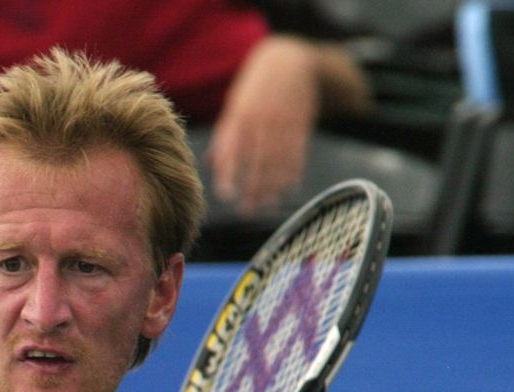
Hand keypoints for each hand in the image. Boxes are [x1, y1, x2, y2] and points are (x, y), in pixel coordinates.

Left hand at [206, 36, 321, 214]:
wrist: (290, 57)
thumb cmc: (255, 88)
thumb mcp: (236, 105)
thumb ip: (226, 135)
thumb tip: (211, 165)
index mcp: (240, 115)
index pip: (232, 149)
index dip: (229, 173)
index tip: (226, 195)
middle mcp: (262, 119)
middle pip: (257, 160)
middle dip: (252, 188)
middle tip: (247, 211)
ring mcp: (284, 121)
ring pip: (279, 159)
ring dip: (273, 186)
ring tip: (267, 206)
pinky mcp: (302, 122)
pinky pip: (298, 151)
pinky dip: (294, 171)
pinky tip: (289, 189)